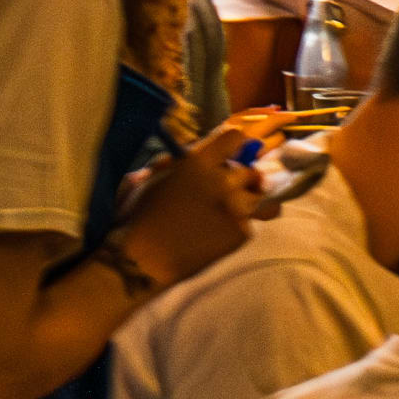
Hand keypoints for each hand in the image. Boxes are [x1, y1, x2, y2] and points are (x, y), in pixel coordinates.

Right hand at [118, 123, 270, 284]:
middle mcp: (223, 182)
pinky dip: (236, 226)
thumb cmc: (141, 216)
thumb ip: (182, 161)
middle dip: (239, 179)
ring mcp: (235, 208)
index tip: (229, 153)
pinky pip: (249, 222)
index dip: (232, 145)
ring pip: (256, 196)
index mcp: (199, 163)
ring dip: (243, 202)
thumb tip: (201, 150)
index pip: (234, 138)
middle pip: (250, 171)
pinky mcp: (241, 232)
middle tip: (224, 191)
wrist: (144, 260)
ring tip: (222, 213)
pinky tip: (216, 233)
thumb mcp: (155, 177)